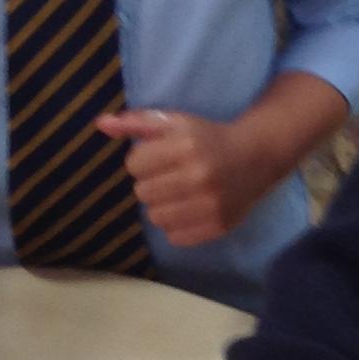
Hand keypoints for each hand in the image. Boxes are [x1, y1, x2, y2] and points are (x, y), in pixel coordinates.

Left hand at [97, 110, 269, 248]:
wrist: (257, 157)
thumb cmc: (208, 138)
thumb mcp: (175, 122)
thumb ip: (137, 123)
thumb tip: (101, 124)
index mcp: (186, 146)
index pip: (134, 164)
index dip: (144, 160)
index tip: (161, 158)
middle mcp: (199, 176)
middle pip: (142, 193)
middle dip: (152, 184)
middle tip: (172, 177)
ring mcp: (211, 204)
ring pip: (156, 217)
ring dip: (162, 207)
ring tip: (179, 195)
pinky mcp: (218, 226)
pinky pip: (175, 237)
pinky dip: (178, 226)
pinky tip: (191, 210)